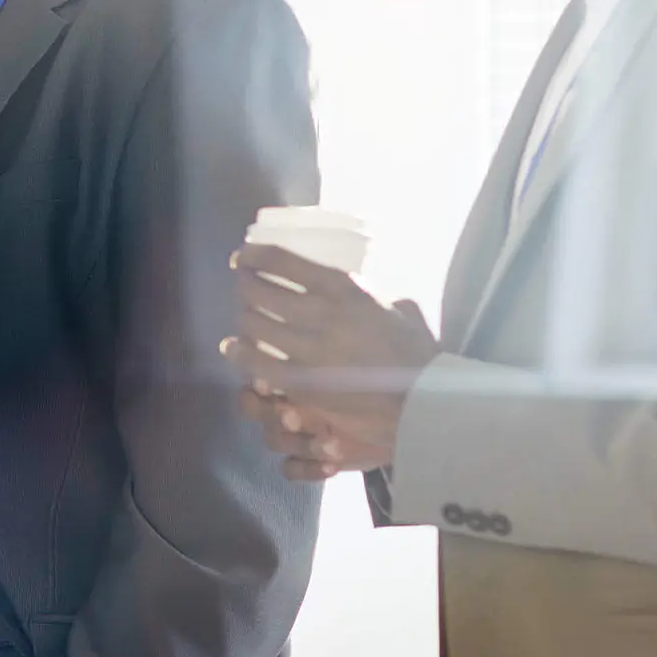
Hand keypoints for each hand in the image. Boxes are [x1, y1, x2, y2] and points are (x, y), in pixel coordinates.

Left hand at [220, 243, 443, 481]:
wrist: (424, 401)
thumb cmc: (417, 351)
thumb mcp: (398, 305)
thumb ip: (368, 293)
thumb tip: (347, 286)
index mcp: (345, 289)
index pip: (283, 262)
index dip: (254, 255)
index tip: (243, 256)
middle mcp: (321, 314)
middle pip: (261, 292)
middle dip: (244, 284)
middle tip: (242, 284)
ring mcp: (310, 351)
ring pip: (255, 326)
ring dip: (242, 316)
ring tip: (241, 314)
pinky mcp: (304, 384)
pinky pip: (260, 364)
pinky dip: (241, 353)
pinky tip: (233, 347)